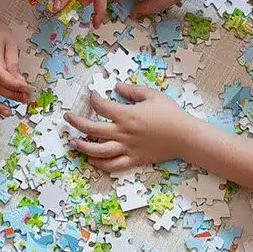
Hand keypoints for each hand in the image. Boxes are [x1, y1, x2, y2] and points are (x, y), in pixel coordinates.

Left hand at [65, 84, 193, 172]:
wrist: (185, 137)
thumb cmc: (170, 114)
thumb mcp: (152, 95)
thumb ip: (132, 90)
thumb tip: (117, 86)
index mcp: (127, 115)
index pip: (101, 107)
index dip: (93, 100)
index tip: (92, 96)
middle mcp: (123, 133)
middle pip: (93, 129)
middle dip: (77, 122)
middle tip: (67, 117)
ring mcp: (127, 149)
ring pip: (98, 150)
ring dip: (83, 146)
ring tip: (72, 142)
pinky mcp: (133, 160)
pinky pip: (113, 165)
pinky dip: (100, 164)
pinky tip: (91, 160)